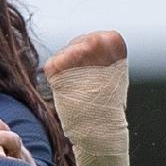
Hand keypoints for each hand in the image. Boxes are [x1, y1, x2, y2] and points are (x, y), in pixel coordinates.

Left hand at [43, 30, 129, 165]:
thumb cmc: (108, 101)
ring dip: (66, 70)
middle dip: (77, 61)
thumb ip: (102, 54)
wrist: (99, 126)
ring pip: (64, 54)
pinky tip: (66, 88)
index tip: (97, 71)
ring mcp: (74, 52)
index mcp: (113, 40)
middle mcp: (94, 42)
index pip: (97, 39)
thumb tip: (88, 45)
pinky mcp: (55, 65)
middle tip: (84, 82)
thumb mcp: (114, 71)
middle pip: (78, 43)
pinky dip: (56, 78)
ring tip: (78, 88)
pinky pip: (52, 65)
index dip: (94, 56)